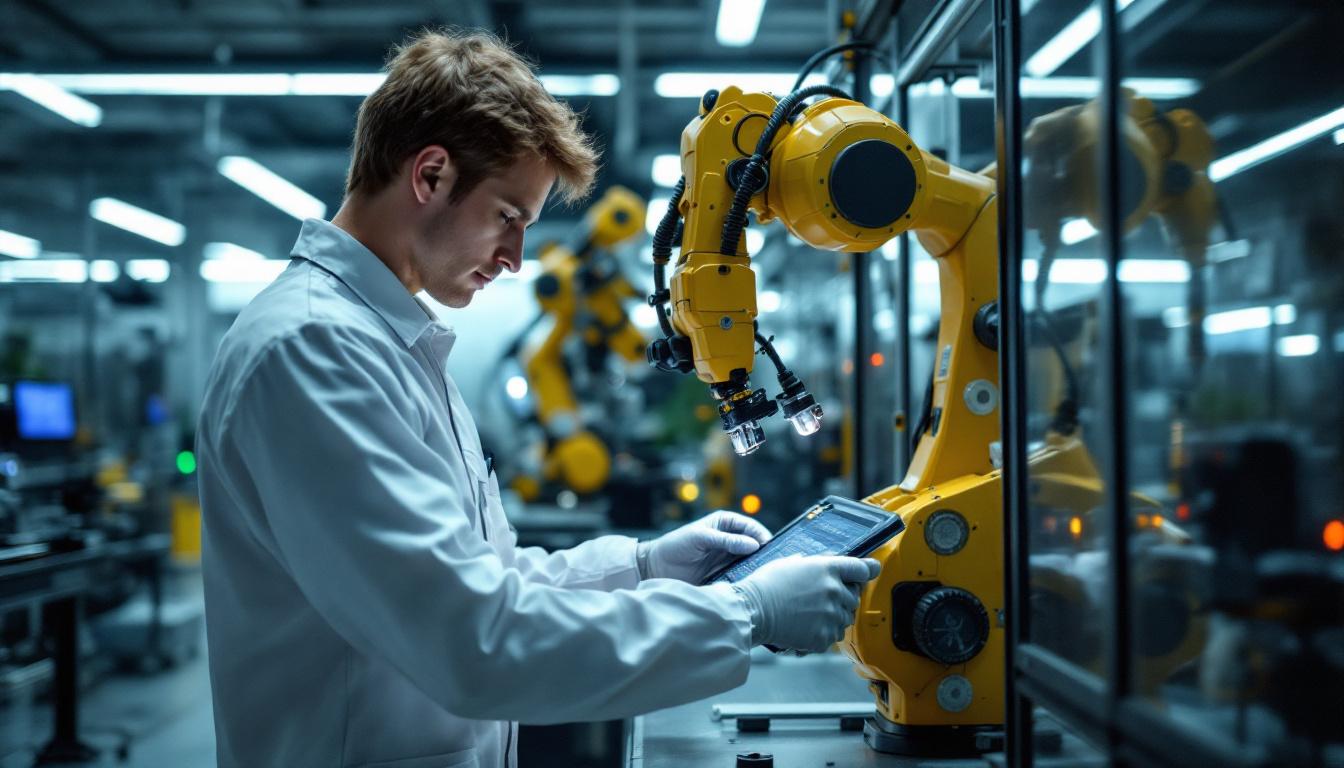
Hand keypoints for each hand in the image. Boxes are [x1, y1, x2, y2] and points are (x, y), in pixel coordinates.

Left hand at [639, 510, 771, 583]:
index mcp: (725, 524)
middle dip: (762, 552)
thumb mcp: (700, 538)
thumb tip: (753, 545)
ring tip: (762, 575)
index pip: (750, 526)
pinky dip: (745, 578)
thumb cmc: (675, 545)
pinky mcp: (723, 574)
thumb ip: (726, 541)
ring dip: (755, 567)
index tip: (768, 546)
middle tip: (771, 563)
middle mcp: (729, 539)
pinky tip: (749, 583)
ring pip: (749, 561)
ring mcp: (727, 557)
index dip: (760, 535)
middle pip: (753, 544)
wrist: (657, 567)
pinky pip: (739, 575)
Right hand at [731, 556, 881, 653]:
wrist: (753, 611)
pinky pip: (834, 635)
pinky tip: (806, 626)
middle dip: (843, 596)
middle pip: (854, 596)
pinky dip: (824, 632)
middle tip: (822, 598)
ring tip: (811, 614)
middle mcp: (834, 591)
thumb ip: (813, 564)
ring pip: (845, 618)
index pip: (863, 568)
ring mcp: (830, 615)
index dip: (869, 570)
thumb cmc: (766, 585)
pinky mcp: (824, 636)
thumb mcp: (790, 563)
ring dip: (834, 616)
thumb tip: (821, 566)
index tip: (872, 571)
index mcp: (827, 569)